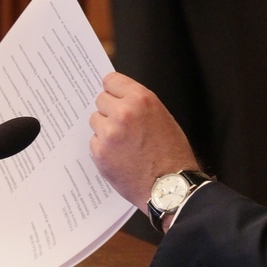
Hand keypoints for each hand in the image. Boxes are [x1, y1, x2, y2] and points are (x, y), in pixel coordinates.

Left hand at [90, 73, 198, 212]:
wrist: (169, 186)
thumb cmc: (171, 153)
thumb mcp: (162, 116)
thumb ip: (139, 104)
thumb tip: (119, 97)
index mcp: (141, 99)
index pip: (111, 80)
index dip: (114, 89)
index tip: (113, 95)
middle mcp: (123, 112)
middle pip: (100, 99)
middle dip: (109, 110)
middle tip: (121, 123)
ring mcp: (109, 133)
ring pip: (95, 120)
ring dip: (105, 128)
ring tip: (122, 142)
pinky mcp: (100, 153)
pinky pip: (94, 142)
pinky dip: (103, 148)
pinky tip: (119, 156)